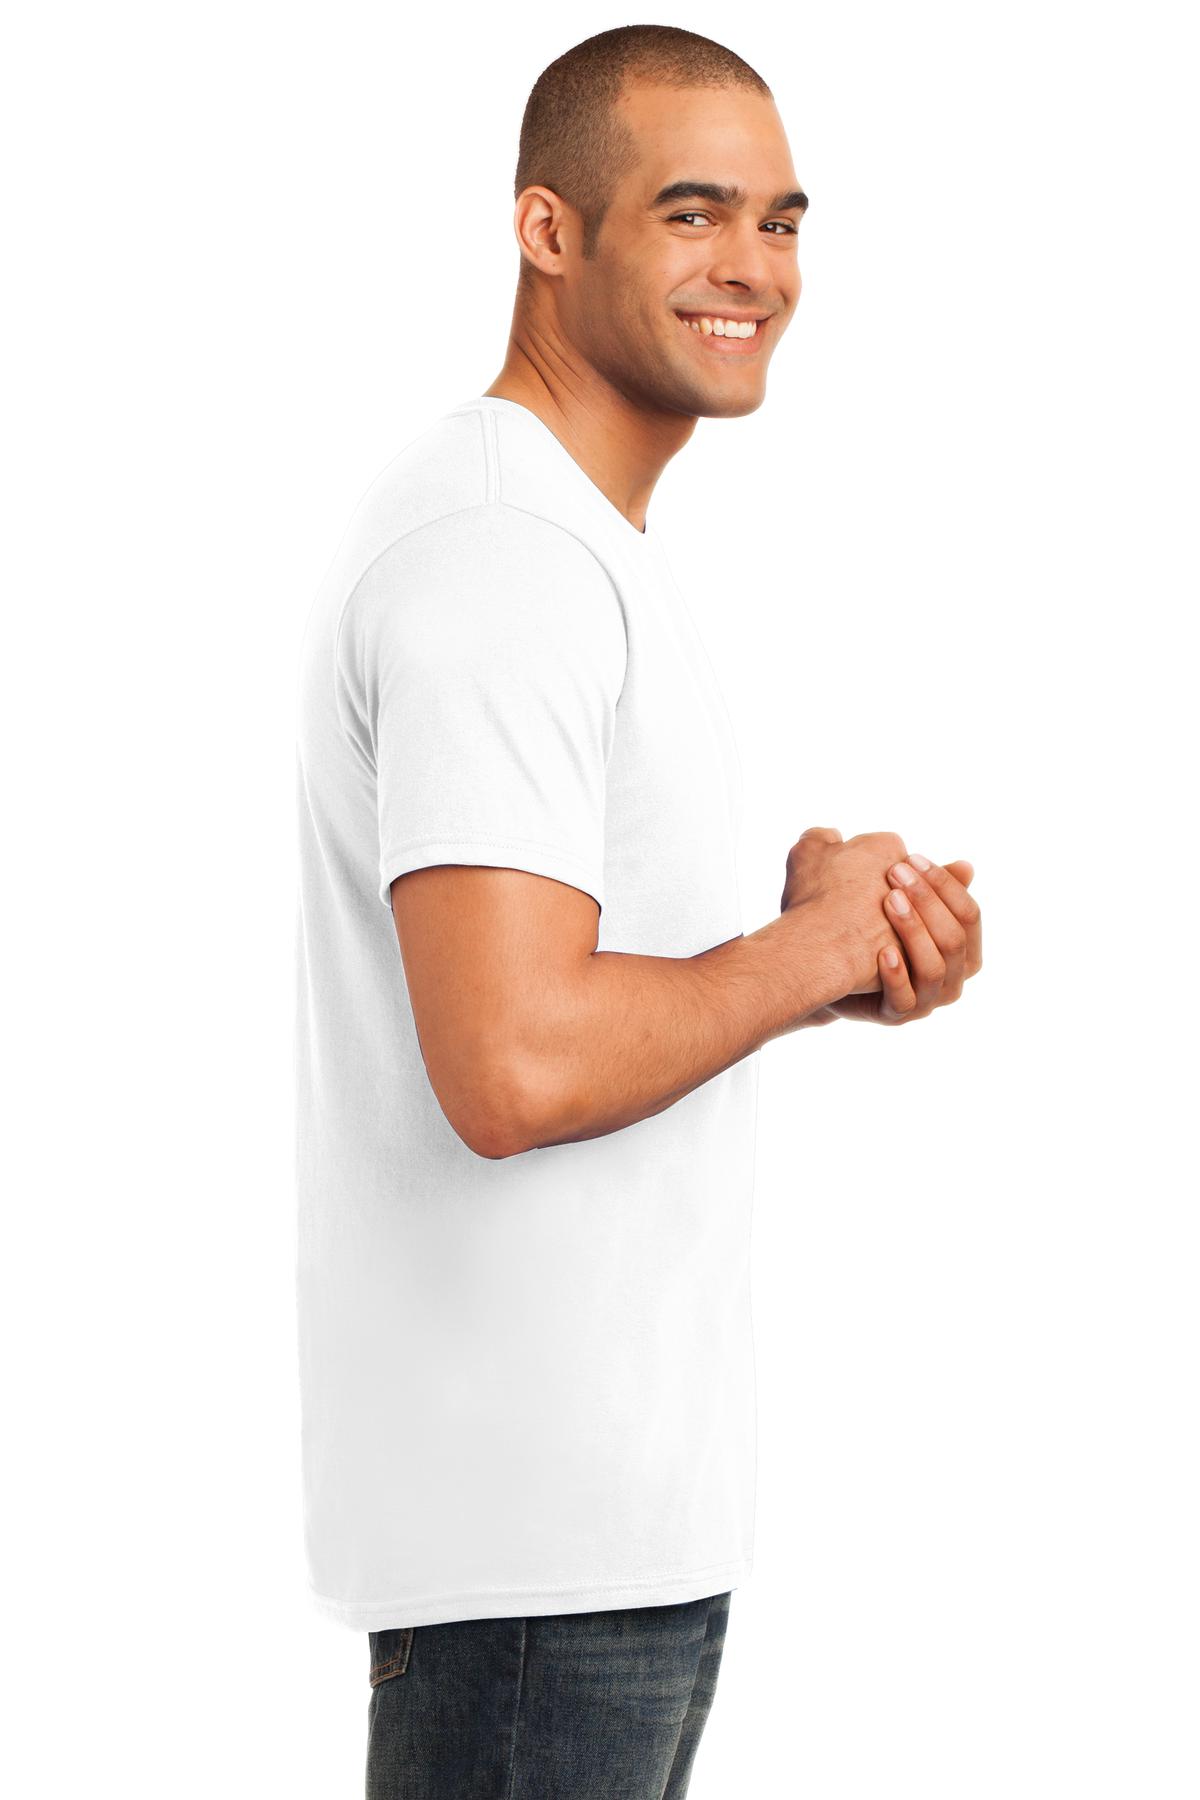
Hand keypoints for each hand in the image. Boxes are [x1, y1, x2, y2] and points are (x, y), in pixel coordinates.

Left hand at [827, 857, 981, 1024]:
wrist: (830, 969)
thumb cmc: (873, 932)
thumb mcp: (905, 908)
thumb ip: (932, 891)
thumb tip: (966, 866)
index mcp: (963, 952)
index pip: (970, 916)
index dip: (945, 885)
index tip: (913, 857)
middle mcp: (952, 979)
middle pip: (954, 940)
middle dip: (927, 902)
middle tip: (895, 871)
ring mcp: (926, 1001)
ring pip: (934, 969)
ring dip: (913, 930)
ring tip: (888, 899)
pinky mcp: (896, 1015)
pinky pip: (904, 999)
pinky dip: (896, 974)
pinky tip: (882, 949)